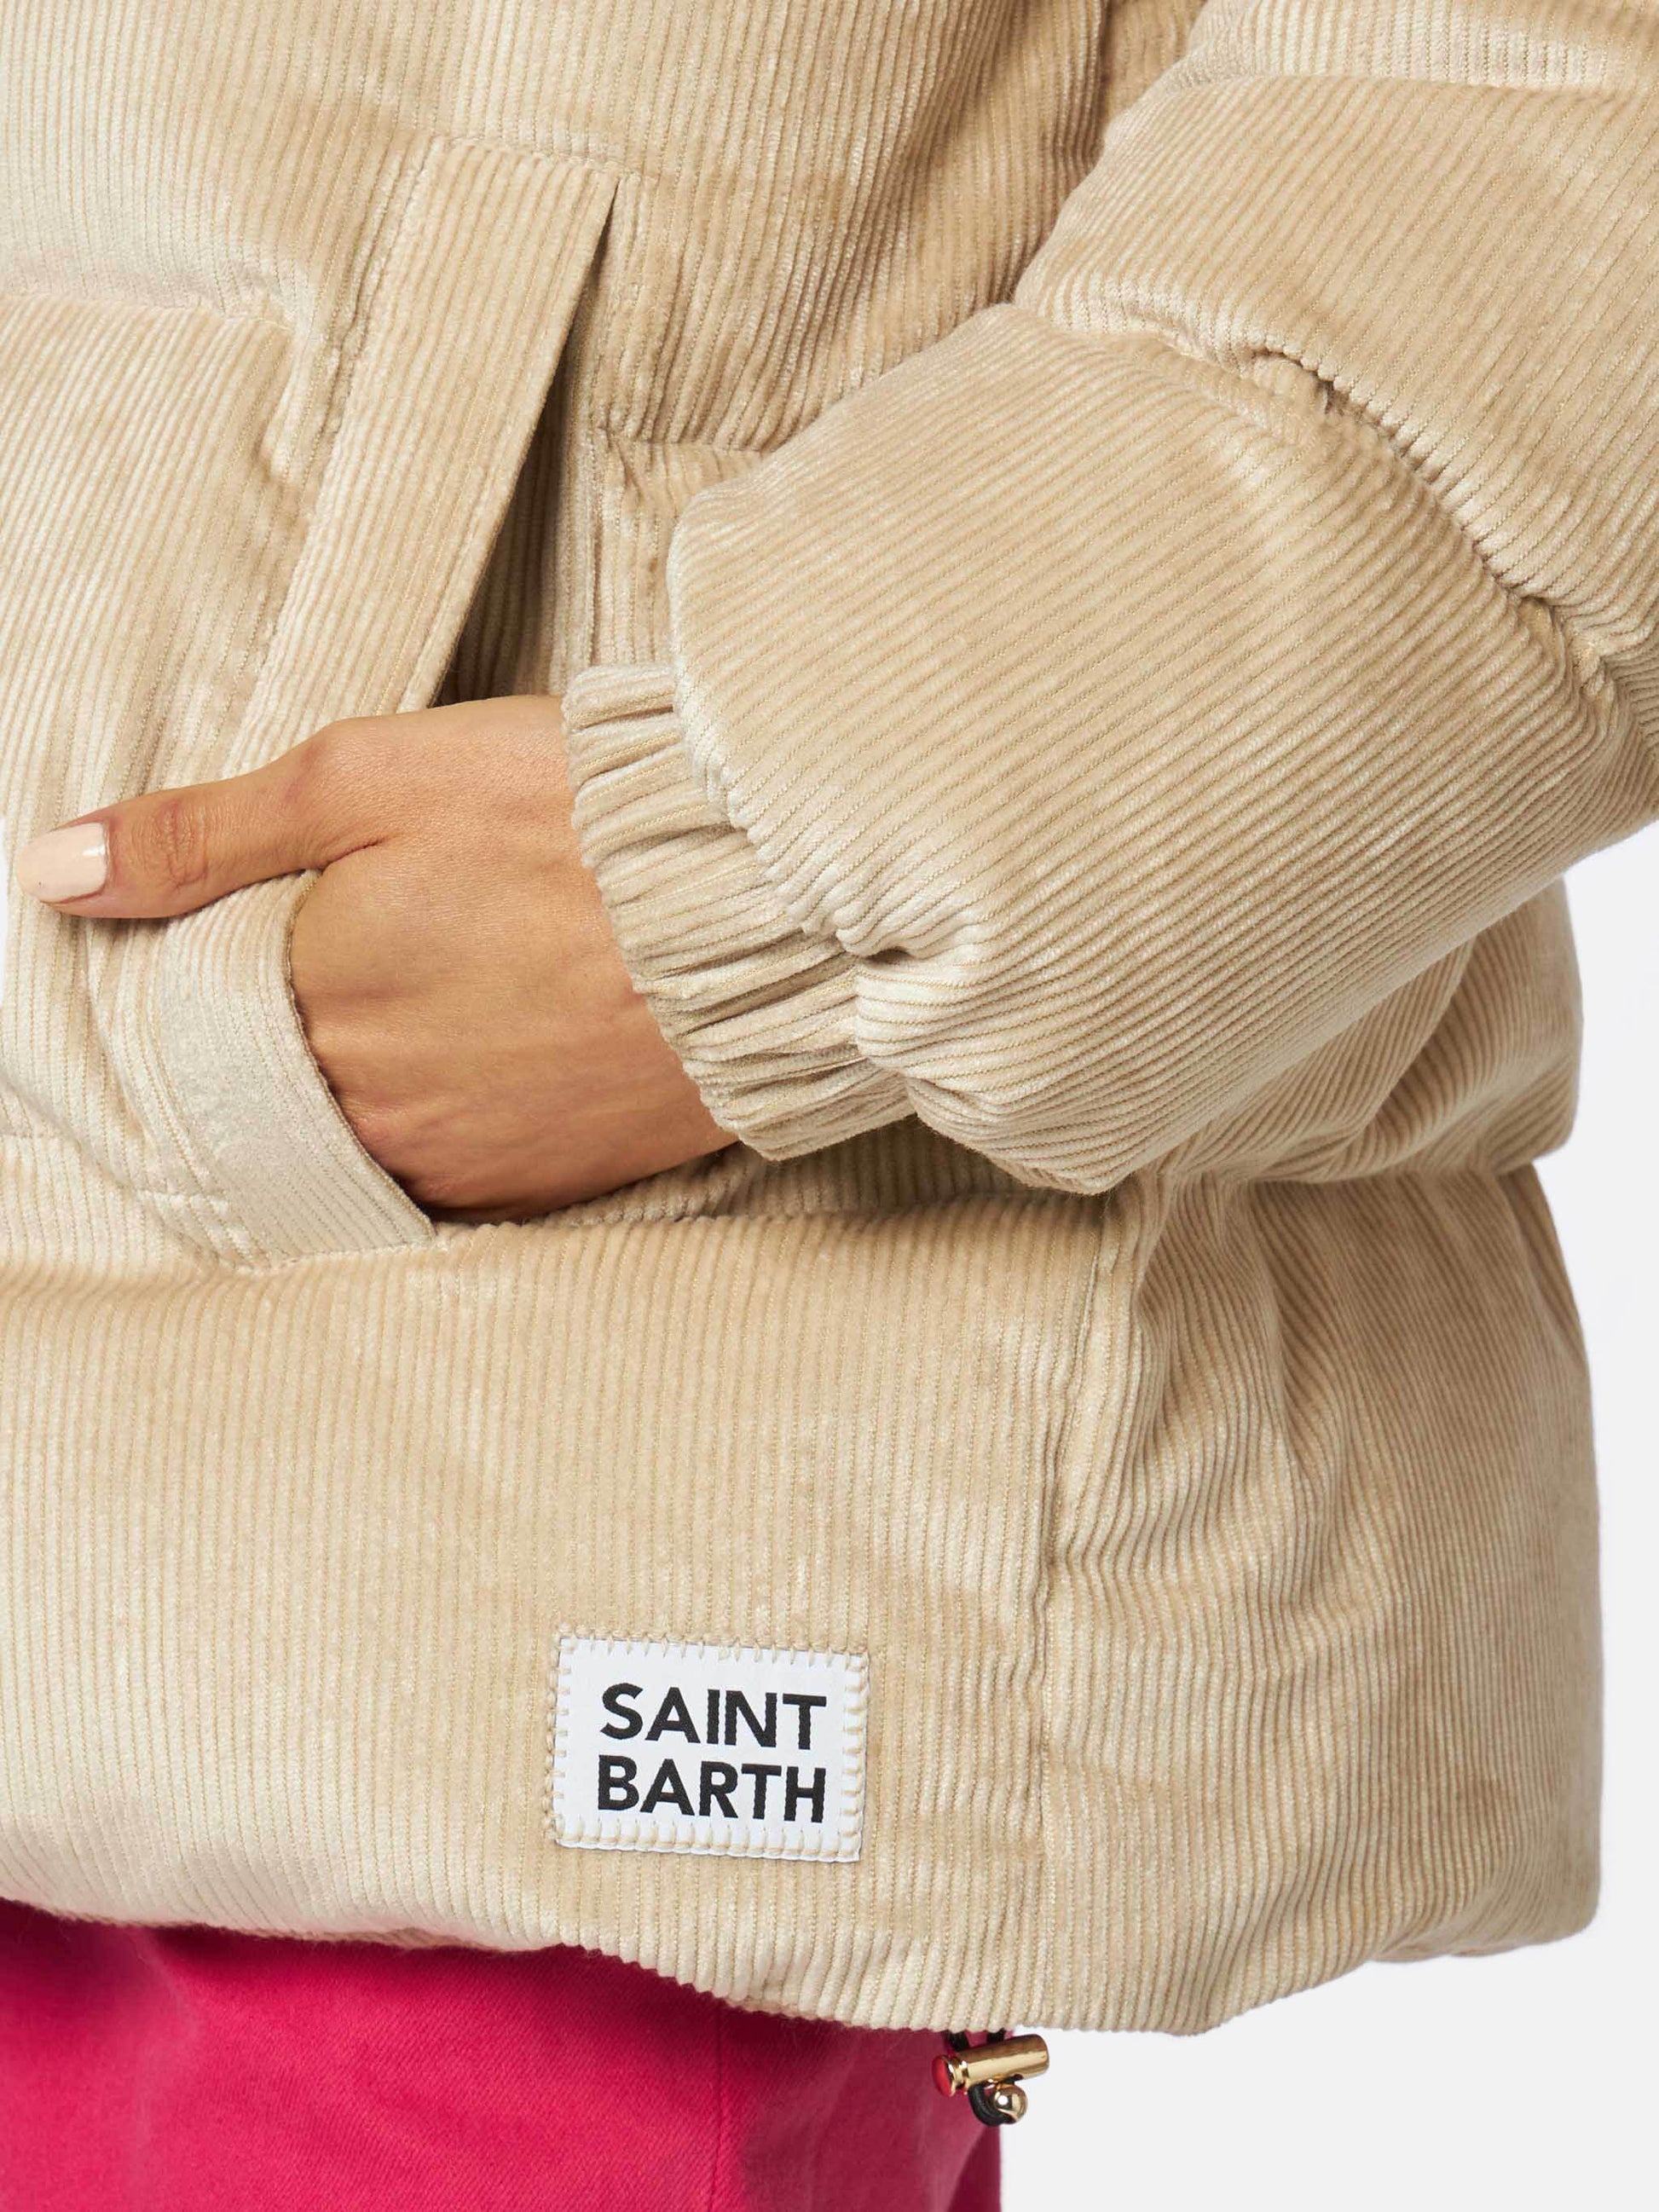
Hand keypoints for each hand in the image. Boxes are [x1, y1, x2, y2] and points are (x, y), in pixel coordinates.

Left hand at [16, 697, 736, 1218]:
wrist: (771, 910)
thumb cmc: (577, 820)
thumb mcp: (373, 775)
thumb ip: (203, 833)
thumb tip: (53, 874)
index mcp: (309, 1002)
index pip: (200, 1008)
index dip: (230, 956)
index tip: (292, 915)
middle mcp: (369, 1110)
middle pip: (281, 1077)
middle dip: (308, 1016)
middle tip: (391, 944)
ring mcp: (458, 1164)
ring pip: (364, 1130)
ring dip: (380, 1074)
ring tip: (452, 991)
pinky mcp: (543, 1190)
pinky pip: (453, 1172)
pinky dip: (454, 1119)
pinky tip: (497, 1052)